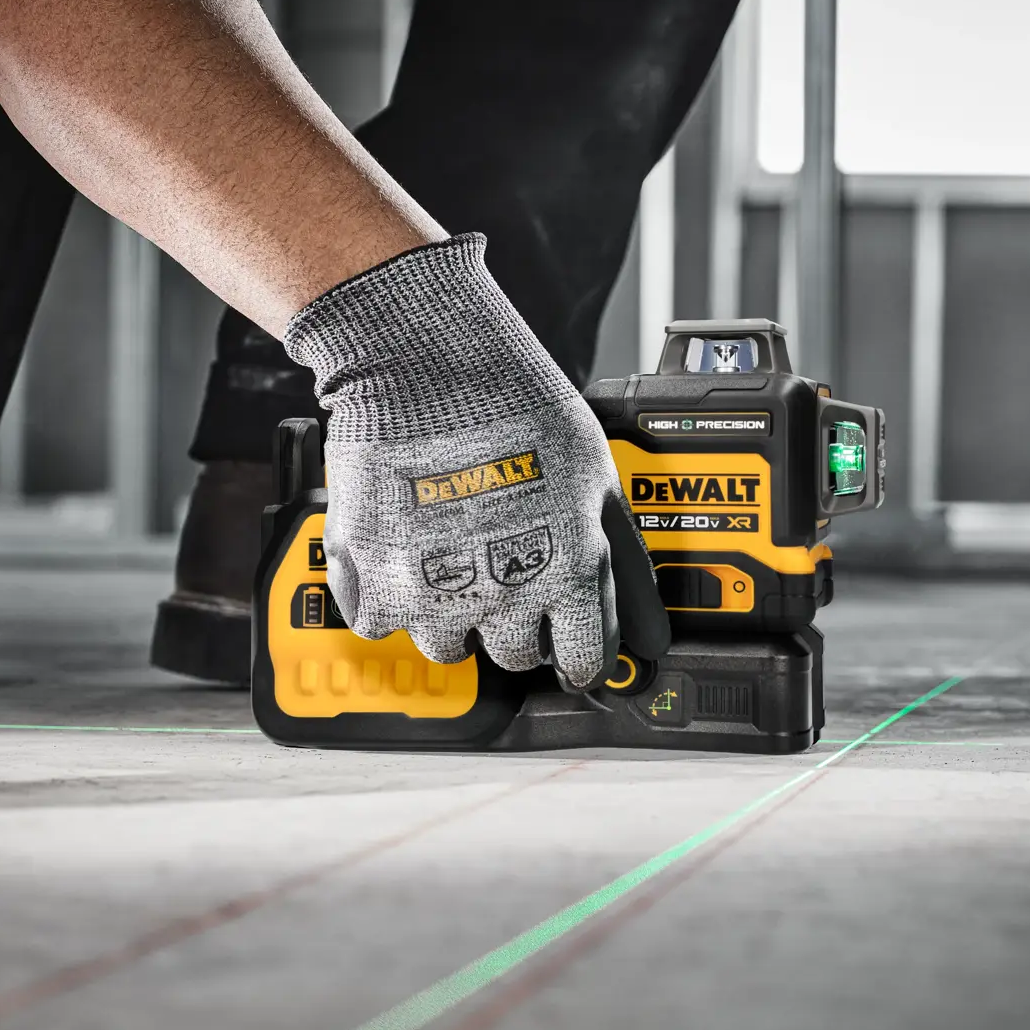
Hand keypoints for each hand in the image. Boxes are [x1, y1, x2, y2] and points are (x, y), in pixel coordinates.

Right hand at [284, 234, 669, 687]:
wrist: (424, 368)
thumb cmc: (516, 408)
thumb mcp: (597, 480)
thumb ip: (625, 565)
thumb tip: (654, 635)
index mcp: (568, 576)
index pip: (584, 661)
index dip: (578, 650)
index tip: (567, 640)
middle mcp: (505, 598)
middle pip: (517, 656)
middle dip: (516, 621)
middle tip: (503, 565)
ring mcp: (436, 599)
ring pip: (450, 645)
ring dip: (452, 610)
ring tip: (451, 548)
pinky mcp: (375, 588)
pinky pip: (382, 622)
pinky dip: (389, 593)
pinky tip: (405, 545)